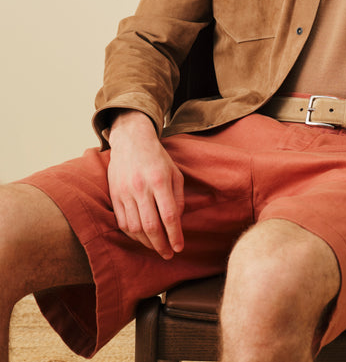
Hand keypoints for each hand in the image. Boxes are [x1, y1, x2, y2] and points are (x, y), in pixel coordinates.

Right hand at [107, 110, 184, 259]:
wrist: (131, 141)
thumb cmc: (157, 158)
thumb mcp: (175, 173)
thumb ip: (178, 198)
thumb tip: (177, 222)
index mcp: (160, 180)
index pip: (169, 215)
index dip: (175, 235)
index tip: (179, 248)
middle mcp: (141, 187)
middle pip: (151, 225)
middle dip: (161, 245)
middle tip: (168, 254)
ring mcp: (125, 192)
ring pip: (135, 227)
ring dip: (147, 242)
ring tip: (156, 247)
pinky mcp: (114, 196)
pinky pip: (122, 222)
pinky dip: (132, 235)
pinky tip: (141, 237)